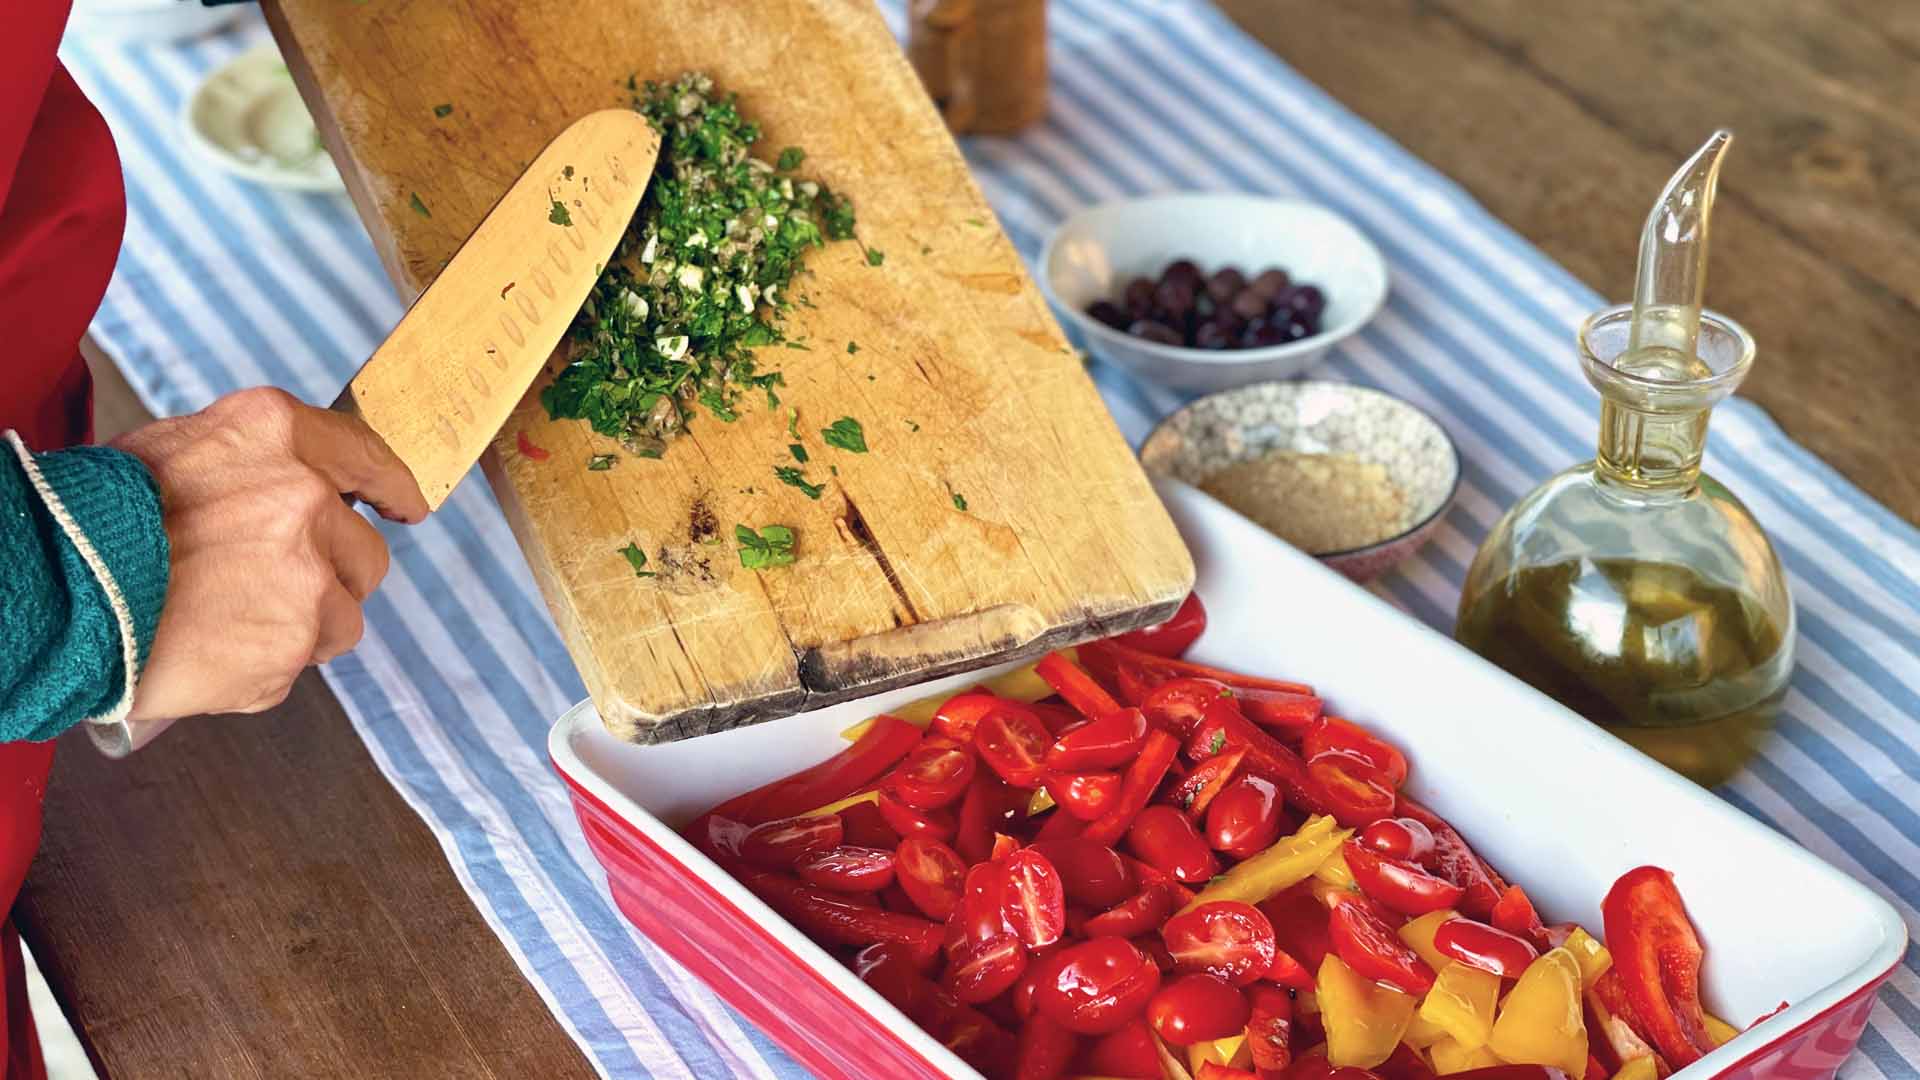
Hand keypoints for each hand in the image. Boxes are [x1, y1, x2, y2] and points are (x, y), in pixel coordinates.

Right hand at [112, 387, 427, 722]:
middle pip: (366, 553)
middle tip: (266, 583)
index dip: (393, 488)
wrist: (52, 594)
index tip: (405, 505)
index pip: (368, 455)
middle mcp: (304, 500)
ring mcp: (305, 578)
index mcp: (275, 435)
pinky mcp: (291, 646)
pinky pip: (299, 662)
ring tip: (227, 618)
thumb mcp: (178, 451)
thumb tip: (307, 487)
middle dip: (331, 573)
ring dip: (300, 624)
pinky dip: (265, 664)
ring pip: (343, 616)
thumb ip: (257, 465)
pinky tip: (213, 647)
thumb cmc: (99, 521)